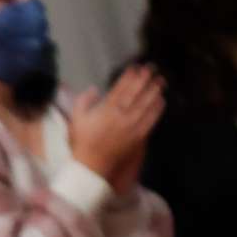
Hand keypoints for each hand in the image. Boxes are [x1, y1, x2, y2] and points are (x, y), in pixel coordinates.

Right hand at [69, 64, 165, 192]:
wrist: (90, 168)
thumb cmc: (82, 144)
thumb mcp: (76, 120)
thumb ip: (83, 101)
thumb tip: (94, 90)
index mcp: (105, 111)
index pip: (121, 89)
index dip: (129, 77)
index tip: (135, 68)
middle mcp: (121, 117)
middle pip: (136, 94)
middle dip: (144, 80)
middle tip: (151, 70)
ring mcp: (131, 127)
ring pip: (146, 106)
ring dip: (154, 92)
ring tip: (160, 82)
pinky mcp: (137, 138)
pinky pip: (150, 121)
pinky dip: (157, 110)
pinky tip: (161, 101)